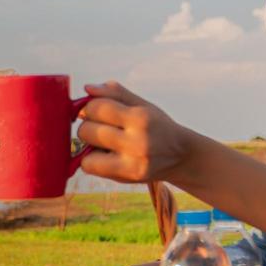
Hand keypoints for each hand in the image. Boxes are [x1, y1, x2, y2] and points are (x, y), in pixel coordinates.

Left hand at [77, 81, 192, 183]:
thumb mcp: (142, 104)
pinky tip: (105, 157)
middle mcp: (137, 140)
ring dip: (88, 145)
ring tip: (105, 143)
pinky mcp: (127, 176)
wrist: (180, 156)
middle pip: (86, 130)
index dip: (90, 107)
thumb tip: (87, 88)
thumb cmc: (157, 127)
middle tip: (102, 128)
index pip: (96, 107)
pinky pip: (90, 167)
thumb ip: (115, 93)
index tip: (98, 111)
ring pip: (85, 150)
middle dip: (88, 126)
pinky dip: (91, 161)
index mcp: (140, 117)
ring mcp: (132, 161)